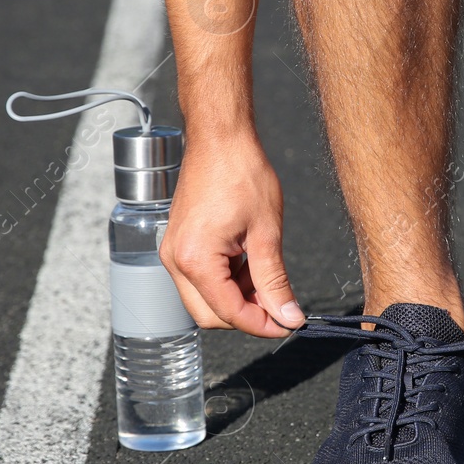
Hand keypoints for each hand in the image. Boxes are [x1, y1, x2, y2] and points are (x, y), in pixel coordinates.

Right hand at [160, 133, 301, 337]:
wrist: (220, 138)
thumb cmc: (242, 174)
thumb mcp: (267, 233)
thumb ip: (275, 281)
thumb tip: (288, 316)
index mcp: (195, 260)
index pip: (229, 313)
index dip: (262, 325)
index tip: (289, 323)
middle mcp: (175, 261)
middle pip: (210, 316)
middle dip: (247, 316)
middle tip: (281, 306)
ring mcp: (173, 252)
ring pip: (205, 300)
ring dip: (238, 299)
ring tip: (269, 279)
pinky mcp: (179, 244)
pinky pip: (201, 279)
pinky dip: (228, 282)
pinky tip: (253, 267)